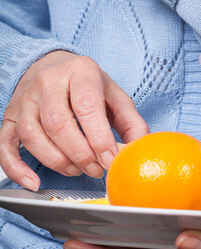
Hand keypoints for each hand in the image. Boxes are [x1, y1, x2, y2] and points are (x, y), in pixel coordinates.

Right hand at [0, 50, 147, 189]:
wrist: (51, 66)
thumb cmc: (85, 85)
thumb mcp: (113, 94)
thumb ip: (130, 121)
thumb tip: (139, 149)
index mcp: (80, 71)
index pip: (86, 106)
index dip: (98, 138)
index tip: (110, 160)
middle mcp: (49, 82)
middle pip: (58, 123)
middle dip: (80, 154)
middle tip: (95, 169)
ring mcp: (25, 100)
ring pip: (33, 136)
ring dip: (57, 161)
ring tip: (76, 170)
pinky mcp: (9, 118)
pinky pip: (5, 146)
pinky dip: (17, 169)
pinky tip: (34, 182)